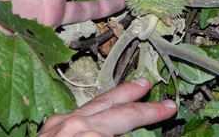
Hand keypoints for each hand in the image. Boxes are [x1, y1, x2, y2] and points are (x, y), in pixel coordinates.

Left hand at [38, 78, 176, 136]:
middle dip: (144, 108)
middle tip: (165, 104)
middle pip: (118, 112)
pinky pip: (81, 109)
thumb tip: (129, 135)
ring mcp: (60, 124)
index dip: (149, 121)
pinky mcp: (51, 126)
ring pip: (99, 103)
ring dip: (122, 96)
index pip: (127, 123)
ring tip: (138, 87)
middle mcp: (74, 127)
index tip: (168, 115)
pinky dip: (99, 105)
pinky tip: (106, 104)